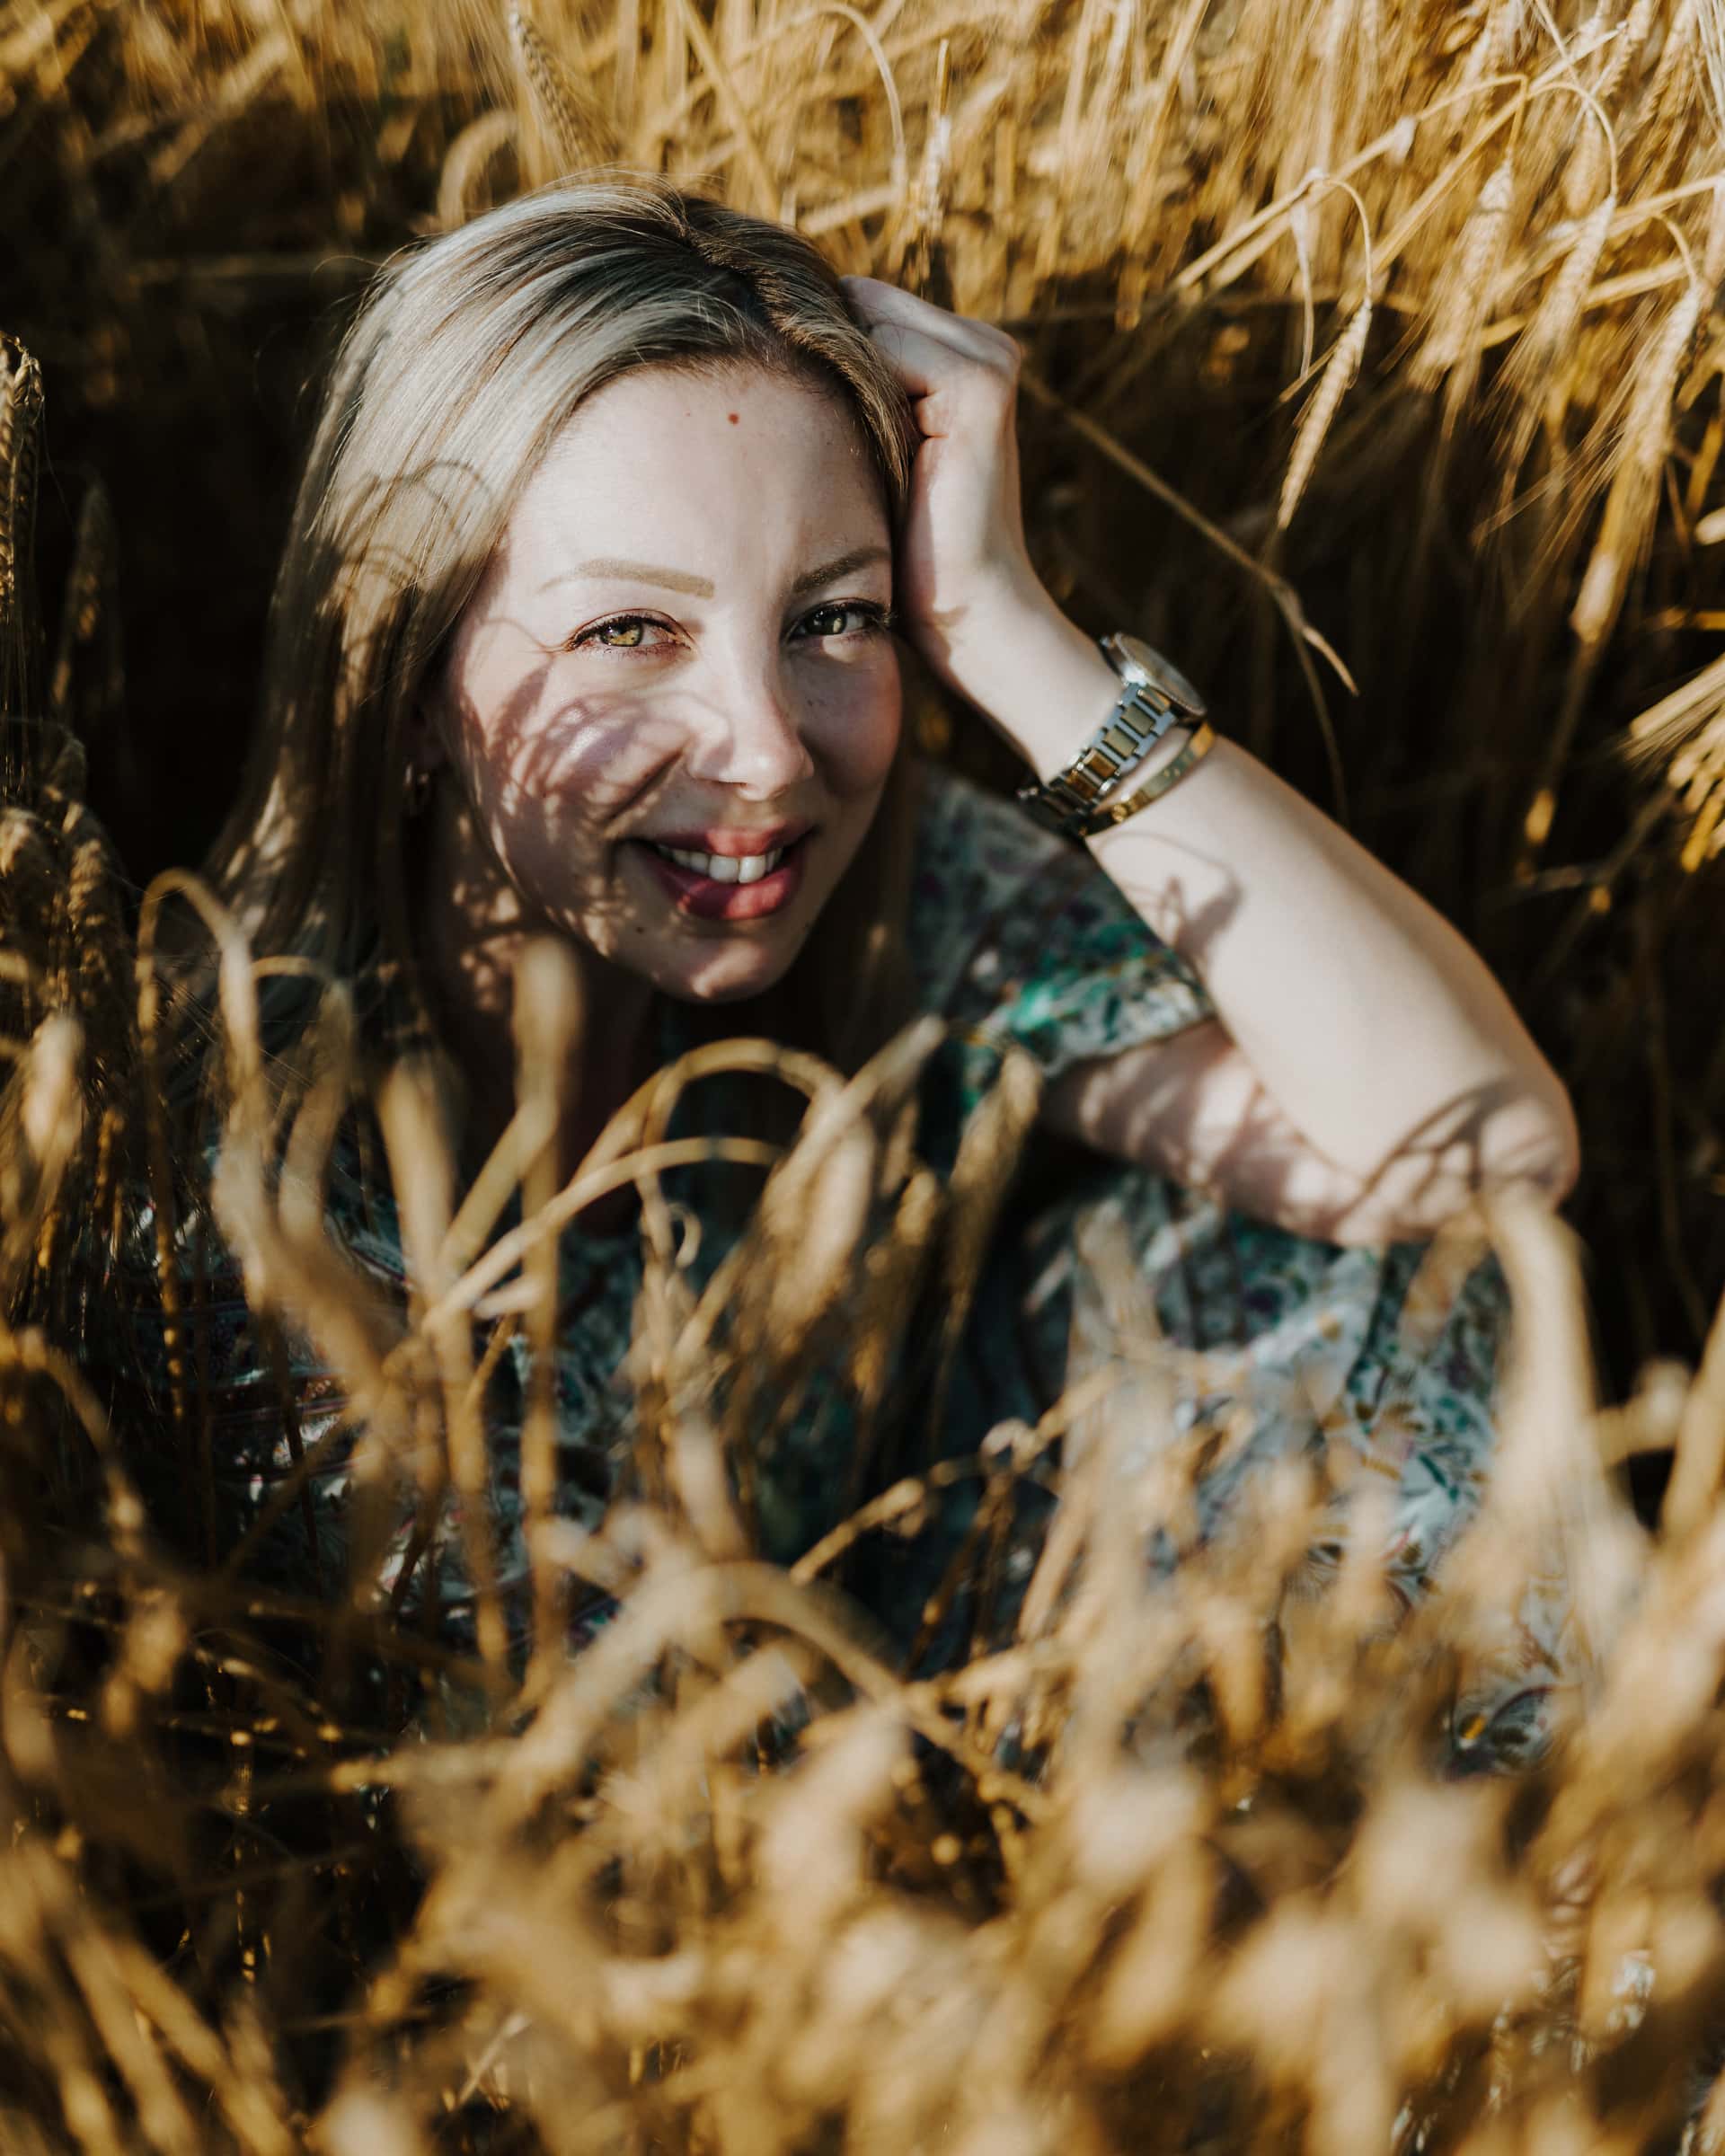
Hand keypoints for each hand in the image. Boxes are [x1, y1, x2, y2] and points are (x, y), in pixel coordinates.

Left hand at [841, 276, 1056, 700]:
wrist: (963, 614)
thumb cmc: (908, 552)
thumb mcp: (871, 452)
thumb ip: (850, 387)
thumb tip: (769, 337)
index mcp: (961, 354)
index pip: (864, 304)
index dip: (822, 346)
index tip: (803, 411)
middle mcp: (982, 344)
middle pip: (865, 302)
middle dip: (829, 353)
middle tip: (829, 441)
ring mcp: (989, 358)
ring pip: (872, 318)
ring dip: (843, 378)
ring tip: (857, 454)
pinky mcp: (981, 386)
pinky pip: (889, 346)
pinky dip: (864, 390)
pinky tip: (873, 452)